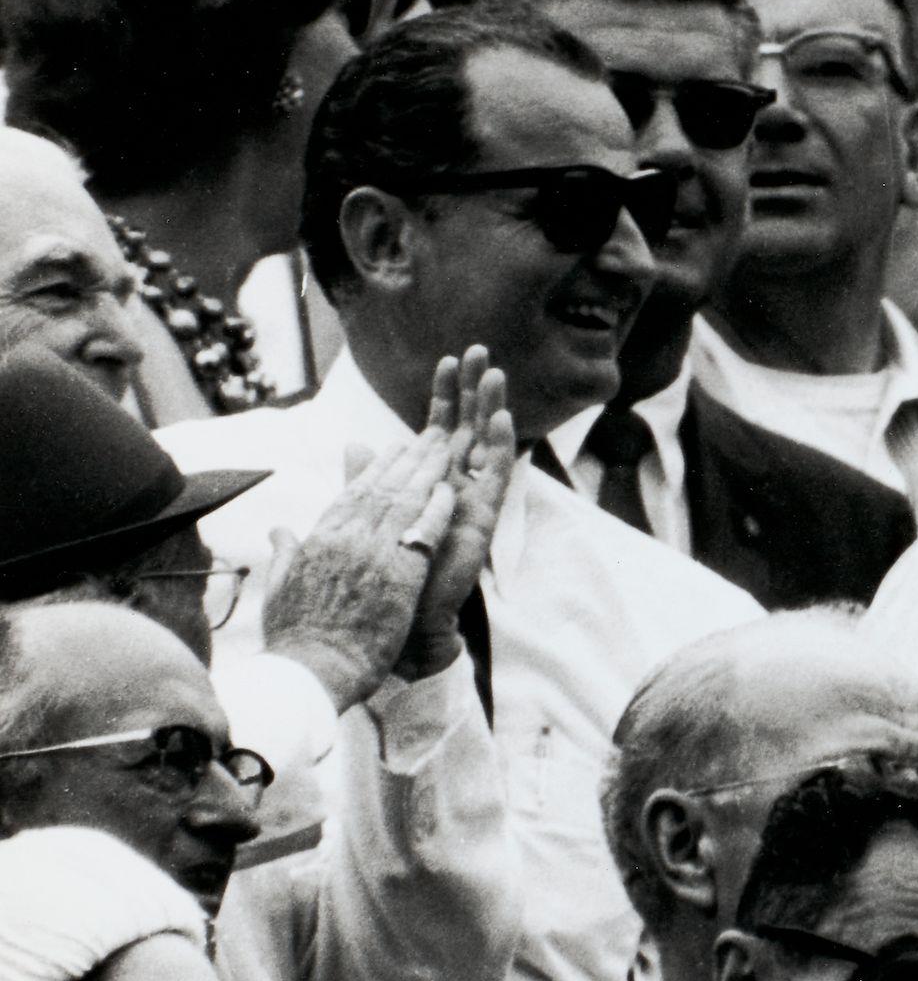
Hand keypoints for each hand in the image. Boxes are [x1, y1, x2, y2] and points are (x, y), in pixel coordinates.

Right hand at [263, 412, 460, 712]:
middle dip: (406, 459)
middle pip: (381, 488)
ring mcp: (371, 554)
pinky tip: (450, 490)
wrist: (311, 670)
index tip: (391, 450)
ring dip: (426, 472)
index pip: (351, 494)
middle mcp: (344, 539)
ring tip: (445, 449)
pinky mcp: (398, 576)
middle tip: (427, 437)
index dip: (374, 470)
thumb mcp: (281, 586)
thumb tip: (278, 529)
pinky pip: (422, 532)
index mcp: (317, 540)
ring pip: (403, 501)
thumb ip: (284, 552)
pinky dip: (435, 508)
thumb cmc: (294, 638)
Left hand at [397, 350, 515, 682]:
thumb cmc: (382, 581)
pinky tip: (500, 416)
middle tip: (476, 351)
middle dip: (469, 391)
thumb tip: (354, 445)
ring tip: (490, 370)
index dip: (443, 399)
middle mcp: (452, 493)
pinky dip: (498, 448)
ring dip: (488, 408)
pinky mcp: (479, 522)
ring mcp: (468, 506)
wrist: (391, 628)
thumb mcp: (365, 517)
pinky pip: (494, 478)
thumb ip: (364, 479)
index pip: (439, 433)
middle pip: (466, 431)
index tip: (446, 363)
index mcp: (426, 489)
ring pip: (483, 446)